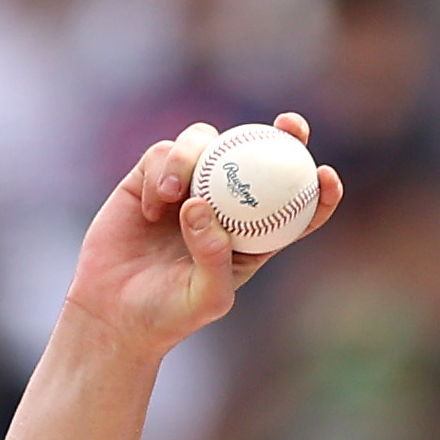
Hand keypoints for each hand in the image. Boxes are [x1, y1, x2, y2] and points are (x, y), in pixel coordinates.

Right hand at [56, 114, 338, 360]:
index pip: (297, 209)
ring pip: (209, 144)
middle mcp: (226, 205)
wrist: (114, 313)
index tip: (325, 174)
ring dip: (196, 156)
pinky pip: (163, 153)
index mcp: (254, 237)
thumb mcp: (204, 298)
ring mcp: (190, 187)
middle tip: (289, 125)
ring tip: (174, 194)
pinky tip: (153, 204)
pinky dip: (161, 170)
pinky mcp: (152, 178)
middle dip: (286, 135)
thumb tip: (202, 206)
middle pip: (263, 158)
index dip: (319, 189)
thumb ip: (212, 257)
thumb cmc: (169, 314)